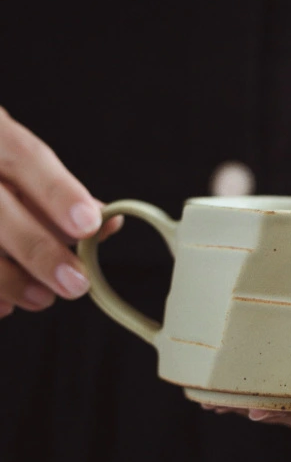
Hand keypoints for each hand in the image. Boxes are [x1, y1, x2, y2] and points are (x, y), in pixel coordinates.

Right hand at [0, 106, 121, 317]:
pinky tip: (3, 306)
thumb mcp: (19, 161)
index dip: (57, 192)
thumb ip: (59, 193)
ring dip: (7, 278)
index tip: (88, 226)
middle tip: (76, 284)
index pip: (25, 156)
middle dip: (37, 249)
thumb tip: (109, 223)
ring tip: (42, 299)